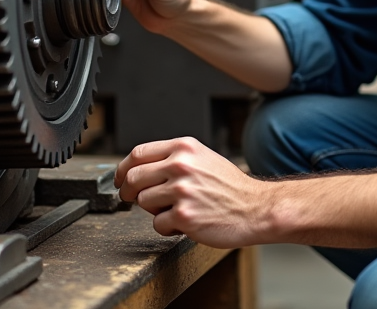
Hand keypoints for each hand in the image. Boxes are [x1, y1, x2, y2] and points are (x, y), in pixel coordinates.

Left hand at [114, 137, 270, 248]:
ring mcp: (182, 190)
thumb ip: (174, 158)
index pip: (138, 153)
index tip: (120, 179)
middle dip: (128, 192)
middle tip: (134, 199)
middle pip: (133, 177)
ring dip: (154, 210)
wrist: (256, 208)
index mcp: (184, 148)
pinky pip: (157, 223)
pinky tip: (185, 222)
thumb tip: (140, 168)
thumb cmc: (230, 187)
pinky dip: (167, 227)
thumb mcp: (203, 158)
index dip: (122, 168)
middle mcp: (181, 165)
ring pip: (143, 201)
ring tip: (176, 209)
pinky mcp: (184, 216)